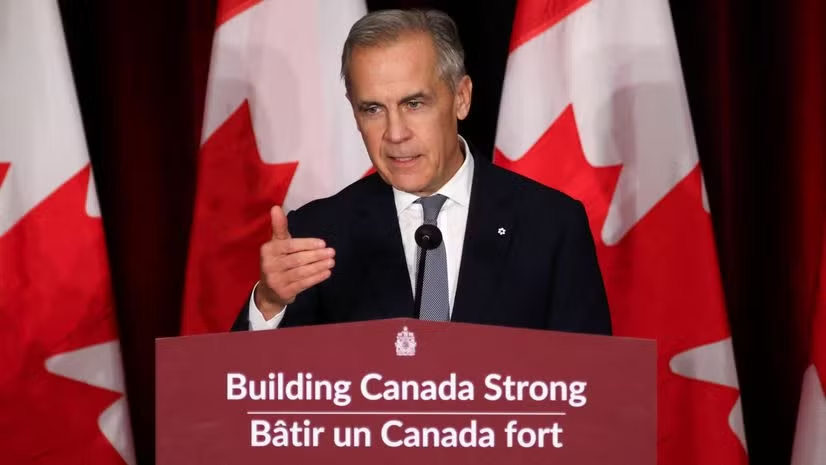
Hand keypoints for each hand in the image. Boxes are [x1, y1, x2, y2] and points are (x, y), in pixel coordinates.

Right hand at [255, 205, 334, 319]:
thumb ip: (279, 227)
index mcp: (268, 250)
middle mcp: (269, 265)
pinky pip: (303, 284)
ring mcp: (276, 280)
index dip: (307, 244)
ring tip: (331, 262)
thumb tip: (276, 207)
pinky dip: (316, 278)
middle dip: (316, 255)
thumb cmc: (277, 261)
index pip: (290, 245)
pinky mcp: (283, 292)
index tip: (323, 243)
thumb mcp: (277, 243)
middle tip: (332, 252)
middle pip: (297, 259)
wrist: (269, 291)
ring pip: (301, 272)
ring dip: (318, 266)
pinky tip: (326, 273)